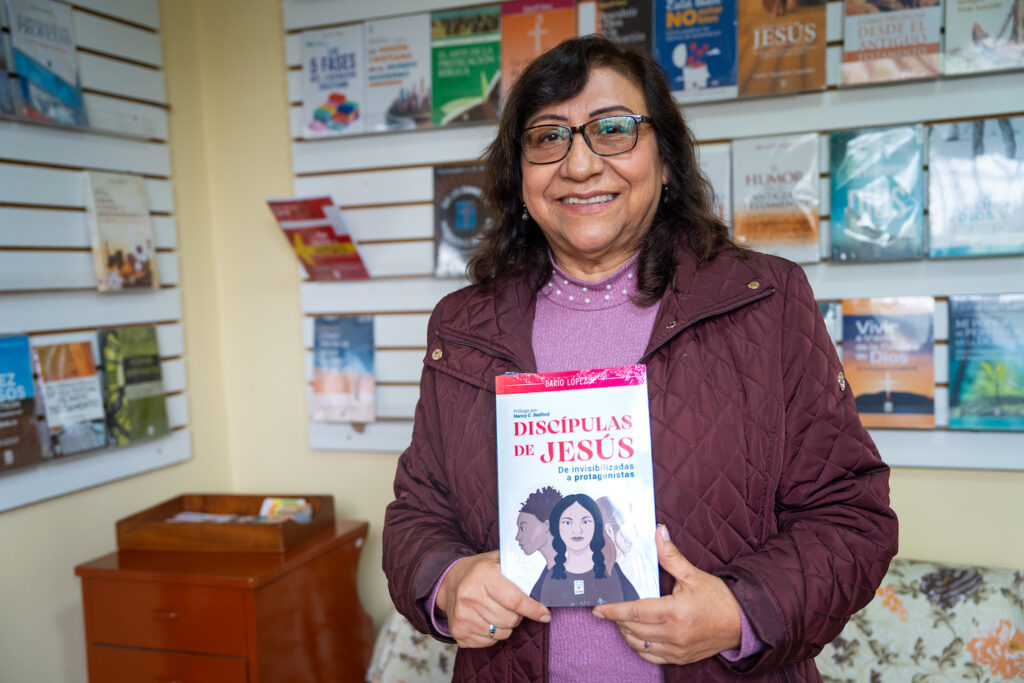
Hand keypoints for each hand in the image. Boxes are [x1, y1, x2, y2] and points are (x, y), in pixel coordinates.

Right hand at [436, 550, 550, 647]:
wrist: (450, 582)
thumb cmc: (480, 571)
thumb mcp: (497, 561)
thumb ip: (519, 568)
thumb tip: (545, 580)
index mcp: (483, 575)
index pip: (514, 600)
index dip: (533, 609)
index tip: (545, 615)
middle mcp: (470, 596)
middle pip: (510, 620)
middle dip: (518, 616)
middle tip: (512, 607)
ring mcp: (463, 616)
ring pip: (501, 634)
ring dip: (506, 626)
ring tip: (498, 611)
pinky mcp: (458, 632)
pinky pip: (489, 642)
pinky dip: (493, 634)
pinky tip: (486, 619)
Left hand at [591, 525, 741, 664]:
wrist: (742, 624)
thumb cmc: (718, 598)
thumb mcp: (694, 575)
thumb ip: (671, 556)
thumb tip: (658, 532)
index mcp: (675, 612)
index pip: (635, 612)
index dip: (614, 610)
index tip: (598, 608)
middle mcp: (674, 634)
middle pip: (633, 629)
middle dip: (617, 620)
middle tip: (608, 609)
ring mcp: (676, 649)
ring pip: (639, 644)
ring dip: (626, 632)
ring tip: (621, 620)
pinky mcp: (680, 658)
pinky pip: (650, 656)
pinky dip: (639, 646)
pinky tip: (635, 635)